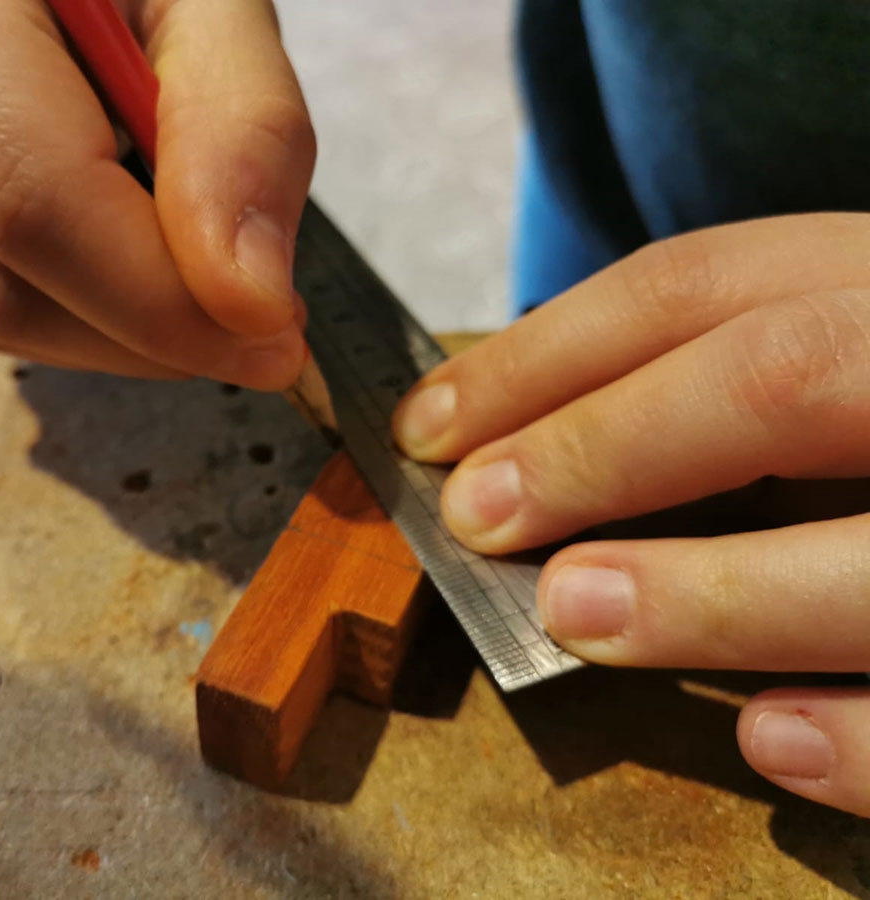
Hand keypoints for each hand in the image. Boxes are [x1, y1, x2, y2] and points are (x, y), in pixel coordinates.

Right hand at [0, 0, 314, 388]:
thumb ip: (243, 129)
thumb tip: (249, 303)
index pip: (29, 198)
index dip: (157, 299)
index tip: (272, 339)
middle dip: (149, 332)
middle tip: (264, 324)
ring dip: (120, 336)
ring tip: (206, 278)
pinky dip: (81, 318)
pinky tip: (139, 266)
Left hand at [393, 213, 869, 816]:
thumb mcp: (853, 346)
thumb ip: (740, 376)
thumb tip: (530, 442)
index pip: (706, 283)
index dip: (546, 355)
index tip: (435, 427)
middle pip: (790, 372)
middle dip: (610, 445)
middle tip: (480, 518)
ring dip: (716, 593)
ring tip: (577, 617)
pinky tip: (770, 743)